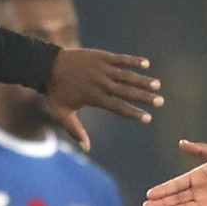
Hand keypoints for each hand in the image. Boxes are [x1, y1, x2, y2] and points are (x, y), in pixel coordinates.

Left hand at [42, 49, 162, 151]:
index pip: (119, 107)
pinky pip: (120, 59)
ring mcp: (102, 69)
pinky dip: (133, 61)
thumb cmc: (55, 92)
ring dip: (143, 80)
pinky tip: (146, 64)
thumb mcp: (62, 113)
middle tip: (160, 101)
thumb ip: (75, 131)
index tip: (148, 118)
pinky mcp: (101, 57)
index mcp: (95, 98)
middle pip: (127, 92)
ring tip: (157, 85)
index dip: (134, 113)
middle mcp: (101, 83)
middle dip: (144, 98)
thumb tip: (87, 148)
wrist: (46, 66)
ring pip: (126, 76)